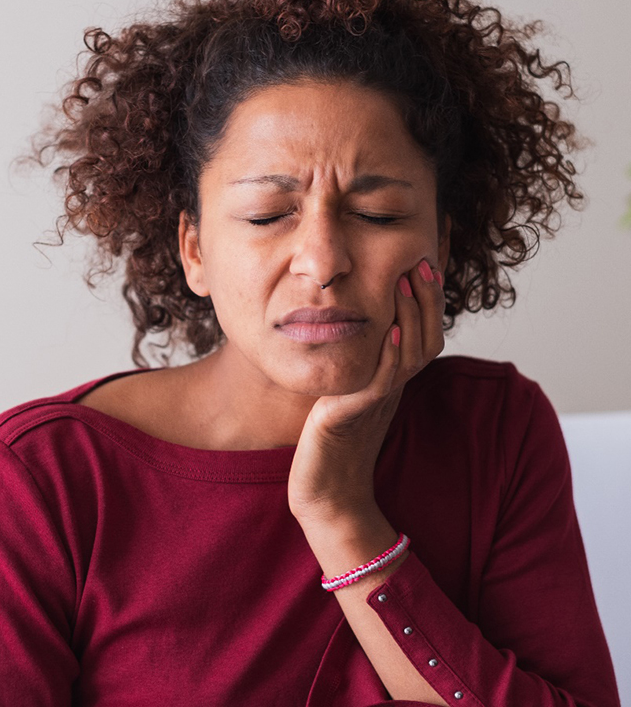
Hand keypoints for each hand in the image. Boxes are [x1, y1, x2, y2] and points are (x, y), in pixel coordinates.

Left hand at [288, 258, 445, 523]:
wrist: (326, 493)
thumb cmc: (333, 443)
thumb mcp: (352, 393)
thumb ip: (363, 365)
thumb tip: (364, 330)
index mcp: (394, 381)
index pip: (422, 335)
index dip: (428, 302)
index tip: (424, 263)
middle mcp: (393, 389)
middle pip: (425, 339)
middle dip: (426, 299)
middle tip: (422, 262)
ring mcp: (378, 403)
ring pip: (408, 355)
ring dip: (410, 316)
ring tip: (405, 281)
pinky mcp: (354, 416)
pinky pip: (380, 383)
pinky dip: (388, 356)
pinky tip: (386, 330)